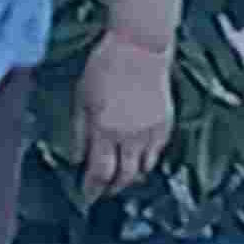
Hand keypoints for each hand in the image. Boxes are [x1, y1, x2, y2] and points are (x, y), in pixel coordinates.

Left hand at [76, 28, 175, 200]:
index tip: (87, 196)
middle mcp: (130, 136)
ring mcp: (151, 131)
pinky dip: (146, 161)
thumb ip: (79, 133)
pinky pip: (157, 153)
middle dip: (112, 189)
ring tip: (120, 178)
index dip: (92, 189)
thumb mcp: (81, 99)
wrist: (140, 47)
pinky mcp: (166, 124)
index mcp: (105, 129)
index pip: (99, 173)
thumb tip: (77, 159)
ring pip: (143, 169)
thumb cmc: (105, 67)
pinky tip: (137, 158)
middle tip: (103, 192)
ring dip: (130, 177)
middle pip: (123, 177)